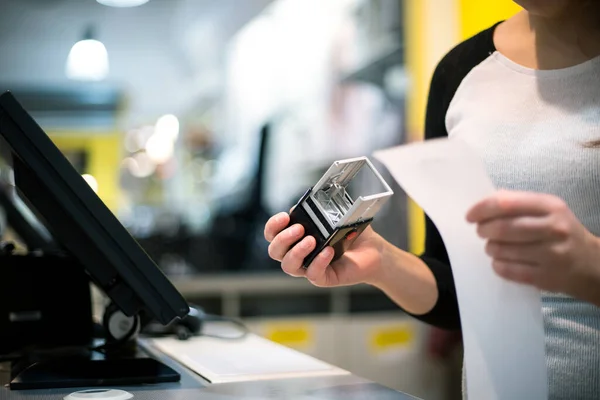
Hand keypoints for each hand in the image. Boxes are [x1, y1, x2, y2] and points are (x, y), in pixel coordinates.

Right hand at [263, 212, 384, 286]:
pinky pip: (313, 275)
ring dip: (296, 252)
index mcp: (297, 237)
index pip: (273, 234)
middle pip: (275, 252)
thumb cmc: (351, 233)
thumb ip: (319, 210)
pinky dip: (318, 262)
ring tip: (311, 240)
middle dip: (282, 239)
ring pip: (289, 266)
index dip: (273, 226)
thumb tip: (308, 205)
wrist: (374, 250)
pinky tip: (328, 251)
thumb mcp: (335, 216)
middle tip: (299, 229)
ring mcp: (309, 267)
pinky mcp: (324, 278)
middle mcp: (299, 254)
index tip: (284, 217)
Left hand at [466, 190, 599, 299]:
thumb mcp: (547, 210)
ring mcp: (551, 254)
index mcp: (551, 206)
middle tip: (481, 232)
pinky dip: (497, 265)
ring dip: (490, 248)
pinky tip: (499, 261)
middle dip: (484, 230)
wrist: (590, 264)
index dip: (482, 209)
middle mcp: (553, 228)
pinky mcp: (546, 277)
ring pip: (503, 250)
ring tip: (492, 247)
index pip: (506, 203)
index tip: (470, 216)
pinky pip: (509, 270)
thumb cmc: (560, 232)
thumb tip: (484, 203)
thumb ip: (517, 203)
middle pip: (503, 228)